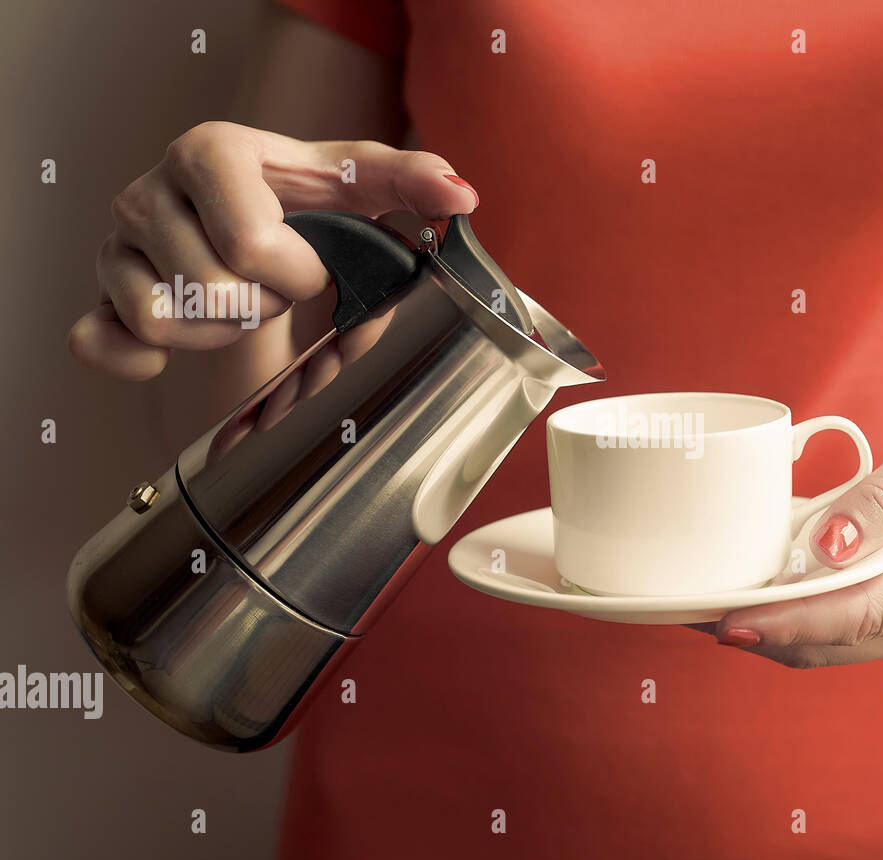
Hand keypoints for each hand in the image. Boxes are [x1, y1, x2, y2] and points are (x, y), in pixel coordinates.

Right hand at [67, 121, 478, 384]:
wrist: (253, 225)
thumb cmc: (308, 204)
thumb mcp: (362, 187)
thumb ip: (413, 181)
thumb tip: (459, 196)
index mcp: (212, 152)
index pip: (251, 245)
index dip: (299, 275)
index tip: (318, 267)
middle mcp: (150, 191)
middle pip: (213, 291)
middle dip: (266, 306)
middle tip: (279, 290)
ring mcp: (117, 244)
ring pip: (164, 321)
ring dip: (221, 334)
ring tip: (244, 308)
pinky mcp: (101, 294)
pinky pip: (97, 340)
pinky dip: (140, 357)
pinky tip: (176, 347)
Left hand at [714, 369, 882, 667]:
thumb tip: (826, 549)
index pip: (862, 612)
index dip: (788, 621)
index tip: (725, 621)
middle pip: (840, 640)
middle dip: (764, 631)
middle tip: (686, 610)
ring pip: (837, 640)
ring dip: (773, 625)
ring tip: (701, 602)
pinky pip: (847, 618)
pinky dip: (797, 608)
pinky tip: (749, 587)